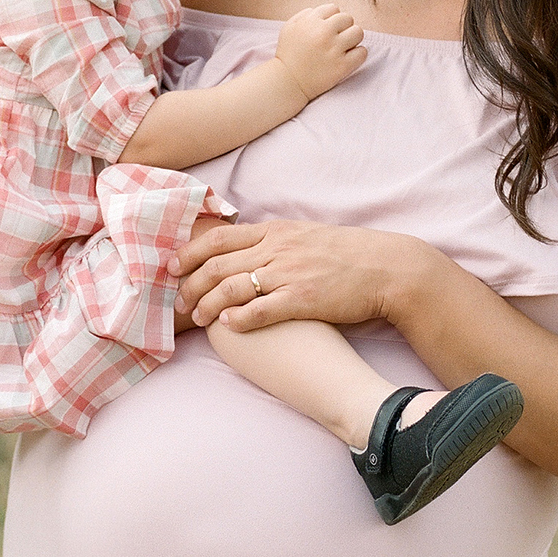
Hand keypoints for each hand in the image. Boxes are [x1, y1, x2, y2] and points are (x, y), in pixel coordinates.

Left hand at [176, 218, 418, 332]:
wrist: (385, 267)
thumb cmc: (347, 254)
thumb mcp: (305, 236)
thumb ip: (275, 241)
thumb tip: (247, 250)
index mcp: (275, 231)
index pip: (219, 238)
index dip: (189, 253)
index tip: (172, 267)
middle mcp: (276, 249)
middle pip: (217, 264)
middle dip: (191, 284)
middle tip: (178, 302)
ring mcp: (288, 273)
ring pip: (232, 287)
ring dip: (208, 304)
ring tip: (197, 319)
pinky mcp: (302, 298)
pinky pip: (261, 308)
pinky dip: (239, 317)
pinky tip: (227, 325)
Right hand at [274, 4, 367, 100]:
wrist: (288, 82)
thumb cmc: (288, 54)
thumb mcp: (289, 28)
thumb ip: (304, 15)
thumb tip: (319, 11)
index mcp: (311, 21)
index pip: (334, 9)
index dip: (331, 19)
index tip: (326, 30)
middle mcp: (323, 33)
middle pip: (348, 19)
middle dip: (343, 28)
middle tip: (335, 40)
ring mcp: (334, 49)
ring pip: (358, 32)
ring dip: (353, 39)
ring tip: (343, 48)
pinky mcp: (342, 66)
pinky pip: (362, 52)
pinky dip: (357, 55)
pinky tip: (347, 59)